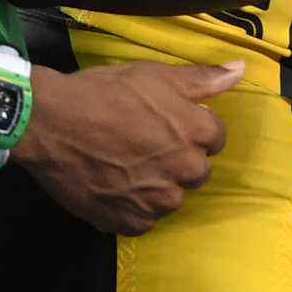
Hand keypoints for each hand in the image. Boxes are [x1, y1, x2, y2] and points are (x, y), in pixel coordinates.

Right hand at [18, 59, 239, 234]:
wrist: (49, 122)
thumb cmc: (104, 93)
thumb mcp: (156, 75)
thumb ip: (204, 78)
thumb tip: (242, 70)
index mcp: (196, 132)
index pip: (216, 138)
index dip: (192, 129)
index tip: (167, 124)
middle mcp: (184, 170)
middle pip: (196, 172)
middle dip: (179, 160)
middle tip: (144, 146)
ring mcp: (156, 200)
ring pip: (171, 199)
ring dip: (157, 187)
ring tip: (126, 167)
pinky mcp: (128, 221)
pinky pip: (143, 221)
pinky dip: (132, 209)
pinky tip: (114, 188)